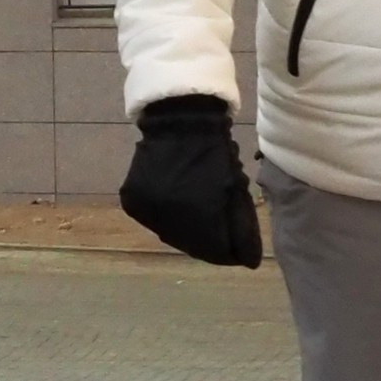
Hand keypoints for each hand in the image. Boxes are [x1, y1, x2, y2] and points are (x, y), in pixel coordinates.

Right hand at [119, 95, 264, 268]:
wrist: (178, 120)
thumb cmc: (214, 152)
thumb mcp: (235, 188)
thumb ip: (242, 226)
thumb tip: (248, 260)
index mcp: (199, 216)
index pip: (215, 251)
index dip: (229, 253)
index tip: (238, 251)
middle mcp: (168, 220)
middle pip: (191, 245)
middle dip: (207, 243)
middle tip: (218, 235)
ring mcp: (146, 211)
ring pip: (169, 234)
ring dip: (184, 231)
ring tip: (195, 217)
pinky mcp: (132, 202)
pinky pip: (152, 219)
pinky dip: (164, 216)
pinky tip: (174, 202)